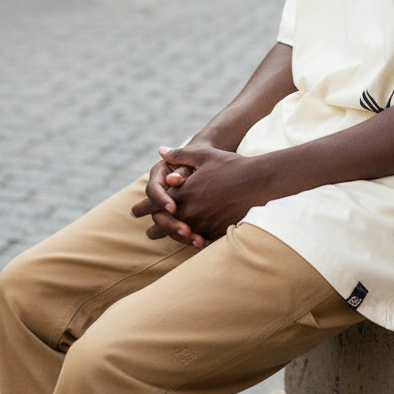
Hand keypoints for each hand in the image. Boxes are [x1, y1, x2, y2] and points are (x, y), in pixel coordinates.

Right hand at [131, 147, 207, 247]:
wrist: (214, 163)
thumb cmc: (203, 156)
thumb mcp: (196, 155)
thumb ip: (183, 168)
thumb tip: (172, 179)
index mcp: (159, 175)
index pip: (153, 190)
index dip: (160, 200)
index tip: (173, 208)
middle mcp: (161, 193)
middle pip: (156, 214)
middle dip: (169, 224)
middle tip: (185, 231)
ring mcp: (168, 207)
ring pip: (165, 226)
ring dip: (178, 235)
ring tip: (197, 240)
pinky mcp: (180, 217)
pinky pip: (178, 231)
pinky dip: (189, 237)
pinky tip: (203, 241)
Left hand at [139, 145, 272, 243]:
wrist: (258, 181)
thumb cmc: (231, 165)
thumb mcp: (204, 155)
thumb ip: (180, 155)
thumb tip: (161, 152)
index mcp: (184, 192)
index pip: (158, 203)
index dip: (146, 207)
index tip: (135, 211)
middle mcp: (191, 211)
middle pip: (166, 223)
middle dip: (156, 228)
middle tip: (149, 233)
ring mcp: (204, 223)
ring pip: (182, 234)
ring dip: (172, 237)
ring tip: (167, 241)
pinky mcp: (217, 231)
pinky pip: (201, 239)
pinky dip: (194, 239)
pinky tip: (192, 241)